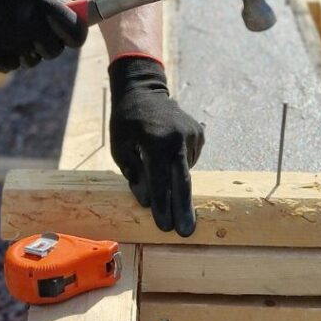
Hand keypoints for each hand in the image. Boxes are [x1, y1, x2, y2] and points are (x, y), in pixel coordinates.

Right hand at [0, 0, 86, 72]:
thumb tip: (78, 9)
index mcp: (37, 3)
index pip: (74, 29)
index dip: (77, 35)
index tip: (73, 35)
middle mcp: (28, 25)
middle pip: (56, 50)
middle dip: (50, 44)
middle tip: (35, 31)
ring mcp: (13, 44)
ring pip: (35, 60)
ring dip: (28, 50)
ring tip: (9, 31)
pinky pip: (16, 64)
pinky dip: (10, 56)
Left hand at [108, 55, 204, 236]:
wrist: (144, 89)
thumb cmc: (127, 120)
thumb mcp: (120, 146)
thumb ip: (134, 174)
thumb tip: (148, 201)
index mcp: (156, 141)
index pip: (160, 181)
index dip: (162, 205)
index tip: (165, 227)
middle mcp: (178, 138)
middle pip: (182, 181)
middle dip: (183, 209)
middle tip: (185, 232)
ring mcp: (192, 134)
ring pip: (184, 170)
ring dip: (175, 181)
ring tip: (159, 165)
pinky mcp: (199, 134)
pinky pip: (189, 159)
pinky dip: (179, 165)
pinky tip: (168, 154)